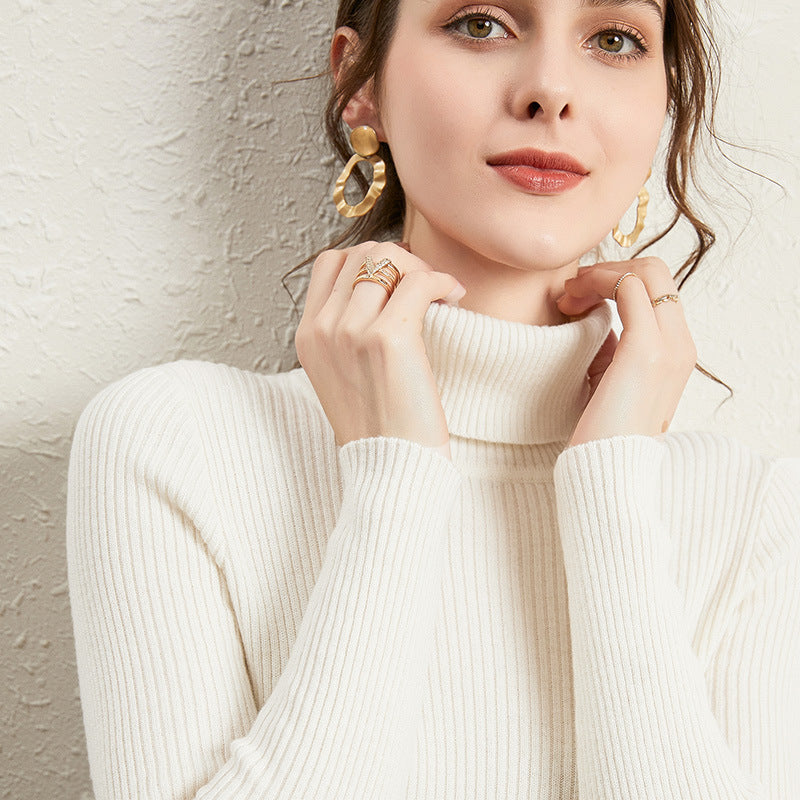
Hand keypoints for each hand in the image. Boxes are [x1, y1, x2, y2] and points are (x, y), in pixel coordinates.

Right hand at [294, 240, 465, 458]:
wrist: (389, 468)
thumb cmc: (378, 426)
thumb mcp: (342, 374)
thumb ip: (346, 331)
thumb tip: (384, 287)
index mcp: (308, 335)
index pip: (330, 263)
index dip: (369, 259)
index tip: (398, 278)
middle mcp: (323, 328)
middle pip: (361, 253)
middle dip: (400, 258)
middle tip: (424, 283)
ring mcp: (351, 331)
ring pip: (388, 258)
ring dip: (421, 267)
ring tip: (440, 291)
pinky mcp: (387, 338)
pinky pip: (418, 282)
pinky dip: (441, 280)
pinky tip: (454, 296)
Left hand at [554, 257, 696, 447]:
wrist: (608, 470)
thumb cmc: (602, 430)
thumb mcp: (611, 380)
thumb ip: (611, 346)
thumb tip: (591, 312)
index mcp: (677, 351)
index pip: (657, 288)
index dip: (615, 279)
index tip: (576, 296)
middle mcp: (682, 344)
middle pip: (656, 270)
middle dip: (607, 269)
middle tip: (569, 291)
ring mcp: (669, 345)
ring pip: (645, 271)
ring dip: (599, 273)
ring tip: (566, 296)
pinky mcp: (645, 350)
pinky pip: (627, 288)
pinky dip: (597, 283)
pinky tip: (570, 301)